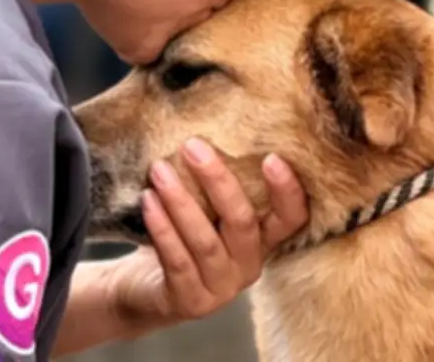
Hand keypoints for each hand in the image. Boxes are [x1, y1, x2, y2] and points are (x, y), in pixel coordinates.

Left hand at [107, 138, 306, 331]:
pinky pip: (177, 261)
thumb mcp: (203, 210)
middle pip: (242, 222)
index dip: (287, 191)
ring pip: (206, 241)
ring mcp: (221, 288)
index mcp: (260, 241)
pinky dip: (162, 229)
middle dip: (217, 181)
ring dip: (181, 201)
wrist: (143, 289)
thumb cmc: (177, 238)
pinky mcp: (191, 302)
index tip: (272, 157)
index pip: (291, 218)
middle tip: (192, 146)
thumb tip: (204, 131)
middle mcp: (248, 266)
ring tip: (159, 169)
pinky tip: (148, 201)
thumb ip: (212, 185)